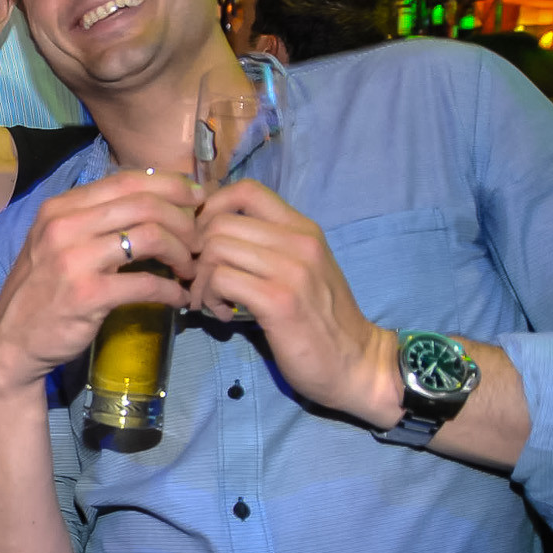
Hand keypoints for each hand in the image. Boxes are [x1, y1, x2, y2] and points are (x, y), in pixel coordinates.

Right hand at [0, 169, 201, 389]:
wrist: (12, 342)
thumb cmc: (41, 292)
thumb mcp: (56, 243)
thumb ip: (93, 220)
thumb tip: (150, 200)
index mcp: (59, 208)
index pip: (126, 180)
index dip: (170, 185)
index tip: (195, 200)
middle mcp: (64, 226)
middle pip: (145, 204)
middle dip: (184, 220)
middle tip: (198, 240)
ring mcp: (74, 260)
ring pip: (150, 236)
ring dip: (182, 252)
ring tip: (189, 268)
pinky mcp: (87, 295)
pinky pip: (146, 283)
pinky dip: (172, 291)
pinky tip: (178, 298)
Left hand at [191, 179, 400, 424]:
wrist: (357, 363)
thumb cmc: (321, 319)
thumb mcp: (300, 269)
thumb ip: (266, 246)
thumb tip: (210, 234)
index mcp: (302, 228)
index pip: (246, 190)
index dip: (211, 209)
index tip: (203, 241)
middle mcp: (299, 241)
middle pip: (219, 223)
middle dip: (196, 253)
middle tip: (202, 282)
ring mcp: (291, 269)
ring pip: (214, 249)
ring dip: (201, 279)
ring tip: (212, 301)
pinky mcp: (279, 300)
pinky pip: (221, 280)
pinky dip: (209, 298)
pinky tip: (222, 314)